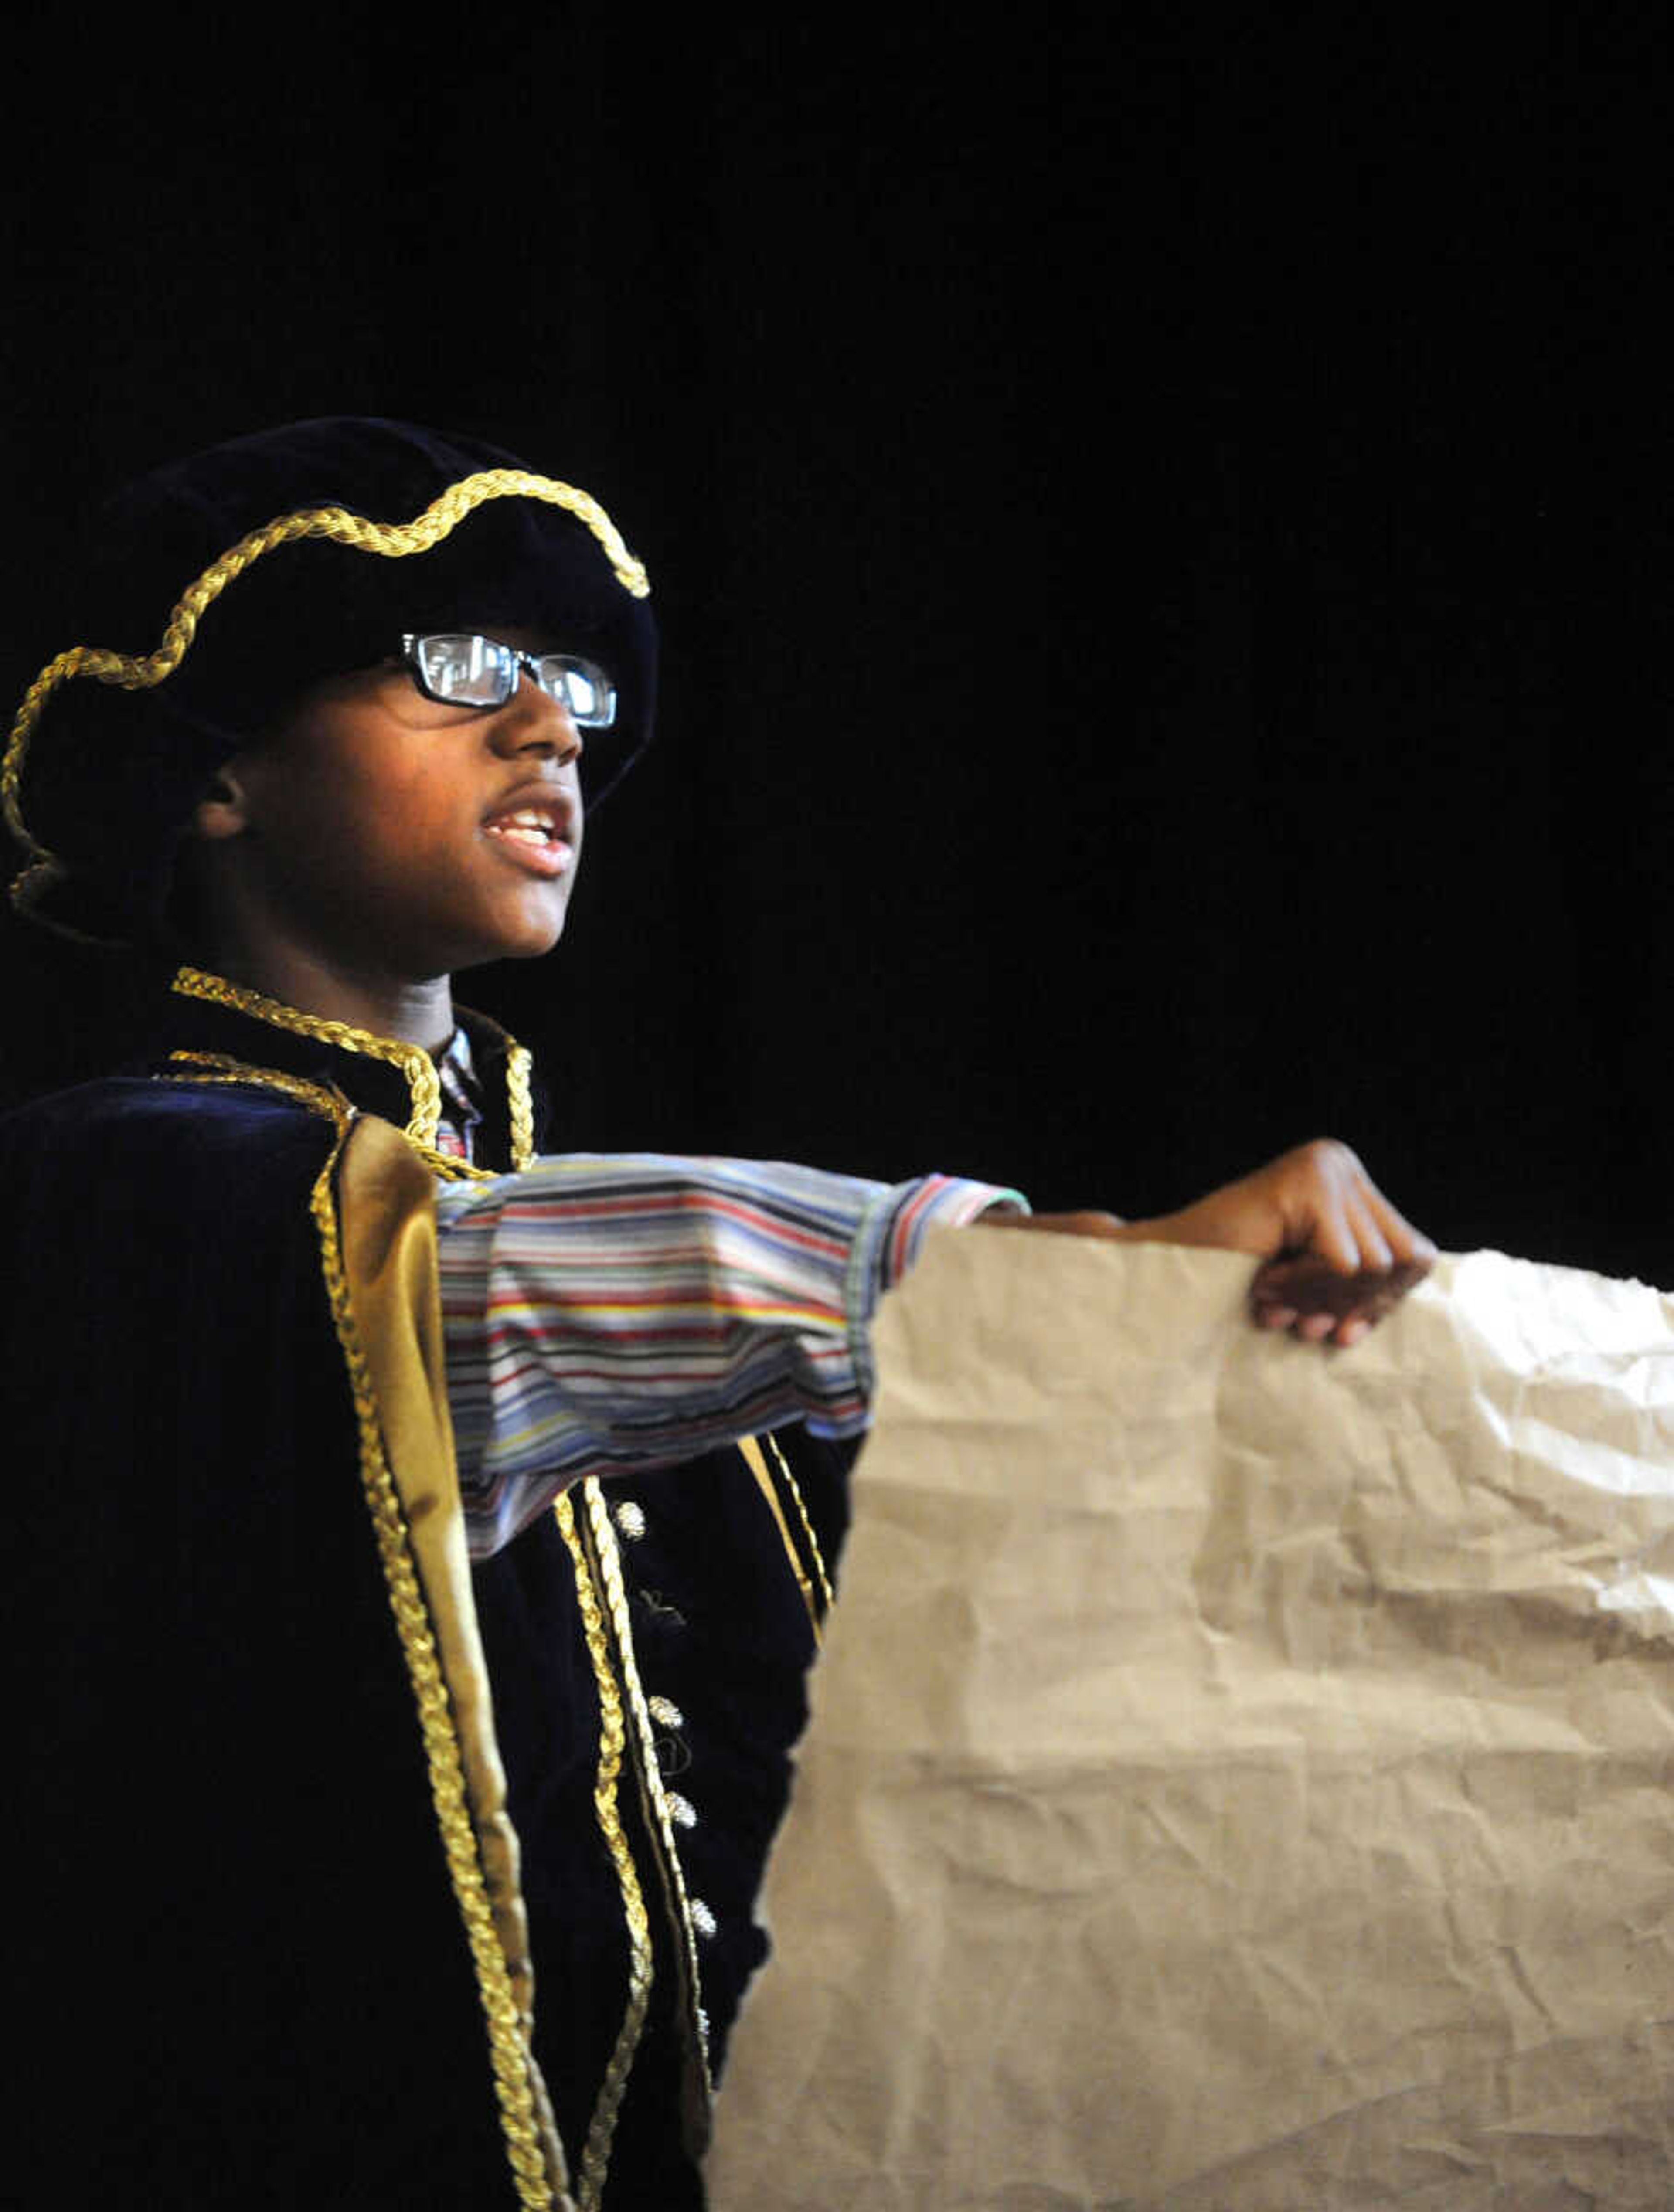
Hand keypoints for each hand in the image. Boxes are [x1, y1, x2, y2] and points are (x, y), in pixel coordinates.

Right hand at [984, 1140, 1435, 1348]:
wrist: (1159, 1271)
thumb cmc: (1232, 1280)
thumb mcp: (1320, 1279)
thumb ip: (1371, 1272)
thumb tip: (1430, 1263)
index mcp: (1347, 1178)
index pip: (1413, 1252)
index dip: (1383, 1305)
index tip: (1341, 1334)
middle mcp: (1340, 1161)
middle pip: (1402, 1260)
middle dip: (1354, 1307)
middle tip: (1300, 1326)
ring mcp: (1326, 1167)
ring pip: (1375, 1266)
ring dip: (1319, 1300)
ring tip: (1271, 1304)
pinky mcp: (1309, 1183)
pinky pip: (1345, 1263)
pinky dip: (1306, 1289)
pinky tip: (1262, 1288)